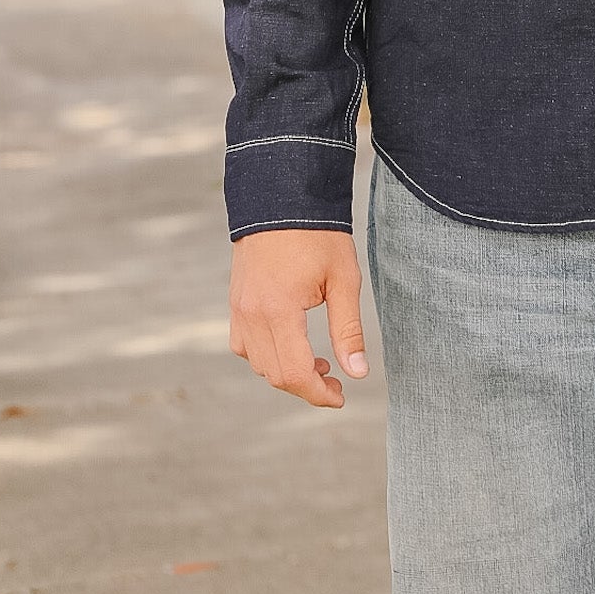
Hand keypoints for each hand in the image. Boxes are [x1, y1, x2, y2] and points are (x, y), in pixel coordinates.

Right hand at [229, 229, 369, 407]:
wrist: (283, 196)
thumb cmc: (319, 235)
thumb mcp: (343, 279)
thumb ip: (348, 330)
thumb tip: (358, 373)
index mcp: (279, 310)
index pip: (294, 373)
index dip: (318, 394)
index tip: (341, 397)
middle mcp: (251, 314)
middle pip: (275, 374)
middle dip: (306, 385)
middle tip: (336, 379)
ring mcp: (239, 308)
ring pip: (258, 363)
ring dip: (286, 371)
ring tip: (319, 361)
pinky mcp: (236, 301)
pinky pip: (244, 344)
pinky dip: (266, 354)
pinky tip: (291, 343)